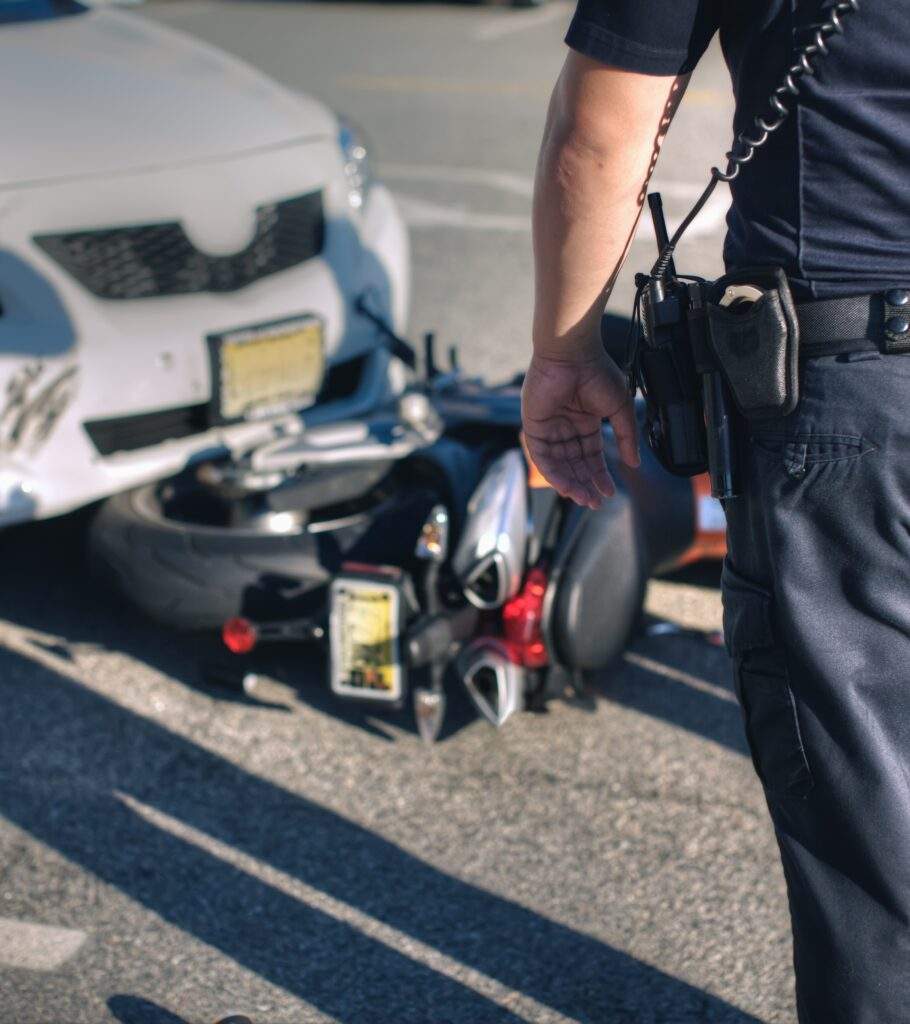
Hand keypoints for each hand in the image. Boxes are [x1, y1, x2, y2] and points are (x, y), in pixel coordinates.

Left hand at [521, 347, 638, 508]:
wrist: (572, 353)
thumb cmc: (597, 372)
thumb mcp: (619, 408)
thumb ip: (626, 436)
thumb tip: (634, 464)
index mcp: (585, 421)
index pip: (591, 455)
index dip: (599, 474)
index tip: (609, 492)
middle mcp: (565, 426)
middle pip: (574, 463)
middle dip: (585, 483)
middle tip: (594, 503)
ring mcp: (549, 427)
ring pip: (559, 464)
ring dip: (570, 483)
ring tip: (583, 498)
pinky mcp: (533, 426)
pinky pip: (542, 456)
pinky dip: (553, 473)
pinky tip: (566, 486)